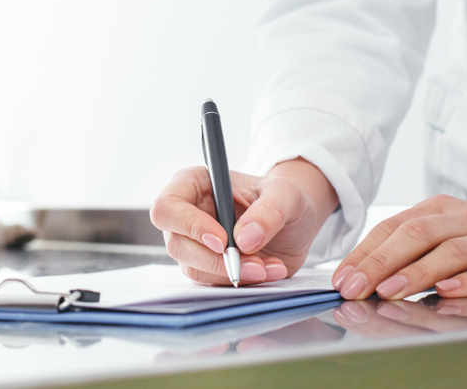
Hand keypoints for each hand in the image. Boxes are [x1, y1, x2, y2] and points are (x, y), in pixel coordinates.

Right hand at [150, 159, 338, 284]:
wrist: (298, 219)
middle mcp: (188, 214)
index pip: (168, 207)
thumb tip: (244, 239)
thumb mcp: (286, 195)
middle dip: (216, 260)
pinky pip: (214, 282)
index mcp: (194, 184)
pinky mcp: (209, 267)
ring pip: (194, 269)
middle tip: (254, 264)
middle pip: (177, 244)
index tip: (222, 241)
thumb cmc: (285, 195)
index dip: (189, 225)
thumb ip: (268, 211)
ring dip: (232, 273)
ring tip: (268, 266)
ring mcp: (195, 243)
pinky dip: (241, 281)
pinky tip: (268, 270)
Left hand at [332, 195, 466, 299]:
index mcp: (439, 209)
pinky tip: (448, 291)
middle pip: (417, 235)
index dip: (365, 252)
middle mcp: (465, 219)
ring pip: (453, 252)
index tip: (341, 278)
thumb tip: (360, 274)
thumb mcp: (444, 230)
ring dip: (417, 272)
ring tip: (388, 290)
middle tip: (355, 287)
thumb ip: (409, 247)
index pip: (393, 227)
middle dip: (381, 262)